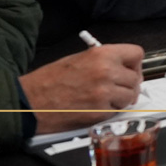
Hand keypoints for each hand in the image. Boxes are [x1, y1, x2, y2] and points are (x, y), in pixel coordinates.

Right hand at [19, 45, 144, 134]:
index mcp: (101, 54)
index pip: (137, 54)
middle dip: (128, 85)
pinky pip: (117, 111)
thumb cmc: (47, 81)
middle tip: (118, 88)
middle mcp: (106, 72)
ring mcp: (104, 93)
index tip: (130, 70)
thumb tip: (122, 66)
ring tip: (105, 99)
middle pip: (135, 79)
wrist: (29, 102)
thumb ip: (104, 60)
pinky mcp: (99, 112)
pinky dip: (110, 111)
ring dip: (121, 99)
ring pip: (130, 97)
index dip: (134, 64)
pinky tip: (96, 107)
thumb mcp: (78, 59)